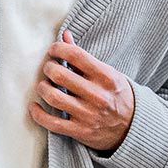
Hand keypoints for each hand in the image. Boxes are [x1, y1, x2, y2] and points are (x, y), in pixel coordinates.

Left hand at [29, 31, 133, 154]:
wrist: (133, 127)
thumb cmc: (117, 95)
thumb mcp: (108, 73)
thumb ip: (84, 57)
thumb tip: (65, 36)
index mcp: (106, 77)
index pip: (76, 55)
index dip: (59, 49)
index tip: (54, 50)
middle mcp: (98, 96)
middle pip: (60, 76)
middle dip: (48, 68)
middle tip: (49, 68)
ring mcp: (88, 115)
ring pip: (53, 98)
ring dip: (42, 88)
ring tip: (44, 86)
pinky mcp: (80, 131)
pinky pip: (52, 123)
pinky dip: (38, 114)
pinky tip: (35, 107)